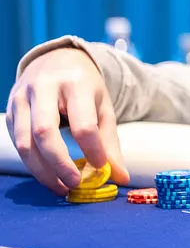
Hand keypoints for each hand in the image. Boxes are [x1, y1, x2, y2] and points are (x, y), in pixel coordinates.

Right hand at [6, 47, 125, 195]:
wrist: (56, 60)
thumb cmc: (83, 87)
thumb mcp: (103, 106)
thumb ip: (110, 141)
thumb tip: (121, 176)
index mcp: (75, 84)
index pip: (83, 123)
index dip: (92, 149)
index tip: (101, 167)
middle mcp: (43, 88)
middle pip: (44, 133)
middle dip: (59, 164)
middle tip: (74, 184)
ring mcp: (21, 99)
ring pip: (24, 143)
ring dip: (42, 171)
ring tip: (61, 186)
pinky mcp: (9, 112)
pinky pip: (17, 143)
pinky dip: (32, 163)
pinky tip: (48, 173)